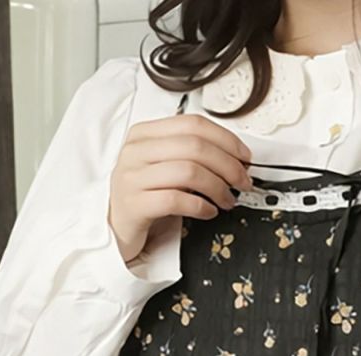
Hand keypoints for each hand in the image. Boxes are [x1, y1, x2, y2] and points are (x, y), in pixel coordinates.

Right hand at [108, 114, 252, 264]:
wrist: (115, 227)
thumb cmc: (145, 195)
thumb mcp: (163, 166)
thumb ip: (189, 155)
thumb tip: (234, 158)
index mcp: (145, 133)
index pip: (193, 124)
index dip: (226, 140)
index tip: (244, 157)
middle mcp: (136, 151)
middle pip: (195, 147)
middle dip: (228, 165)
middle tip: (243, 182)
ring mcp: (133, 177)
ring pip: (189, 172)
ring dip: (218, 187)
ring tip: (227, 200)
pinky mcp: (135, 204)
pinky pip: (176, 201)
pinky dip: (201, 207)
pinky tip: (209, 212)